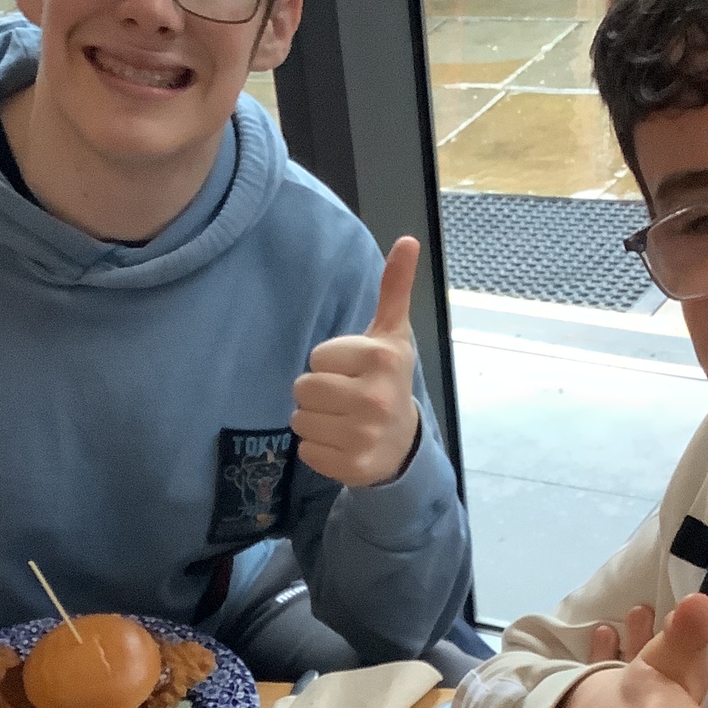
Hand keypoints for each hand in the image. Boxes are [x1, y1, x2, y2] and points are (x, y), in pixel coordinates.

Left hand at [291, 237, 421, 486]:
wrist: (402, 443)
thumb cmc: (388, 379)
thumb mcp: (392, 334)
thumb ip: (394, 288)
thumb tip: (407, 240)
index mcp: (381, 359)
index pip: (317, 356)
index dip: (329, 363)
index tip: (352, 371)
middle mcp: (375, 398)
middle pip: (303, 388)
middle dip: (316, 392)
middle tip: (342, 397)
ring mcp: (364, 436)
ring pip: (299, 420)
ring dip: (313, 420)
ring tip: (340, 419)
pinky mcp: (351, 466)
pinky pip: (306, 450)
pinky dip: (317, 448)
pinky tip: (341, 442)